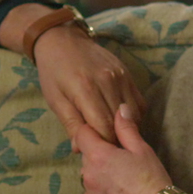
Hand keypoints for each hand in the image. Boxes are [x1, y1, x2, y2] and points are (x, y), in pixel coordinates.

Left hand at [33, 24, 148, 145]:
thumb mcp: (55, 100)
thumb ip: (71, 125)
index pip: (105, 126)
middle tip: (106, 150)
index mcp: (86, 89)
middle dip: (114, 139)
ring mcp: (121, 76)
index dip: (104, 144)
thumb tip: (80, 150)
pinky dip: (132, 116)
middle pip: (120, 122)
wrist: (63, 40)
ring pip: (133, 114)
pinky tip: (121, 121)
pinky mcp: (128, 73)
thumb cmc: (54, 72)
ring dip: (125, 129)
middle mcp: (108, 81)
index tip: (98, 153)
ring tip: (113, 135)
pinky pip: (138, 102)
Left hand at [75, 103, 173, 193]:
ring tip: (120, 177)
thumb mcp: (141, 148)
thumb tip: (120, 109)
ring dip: (98, 172)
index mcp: (98, 155)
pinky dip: (99, 191)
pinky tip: (116, 191)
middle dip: (98, 152)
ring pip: (88, 174)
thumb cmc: (151, 178)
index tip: (106, 135)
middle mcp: (87, 173)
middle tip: (120, 158)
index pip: (82, 133)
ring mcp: (89, 192)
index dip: (93, 131)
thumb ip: (126, 128)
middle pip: (86, 154)